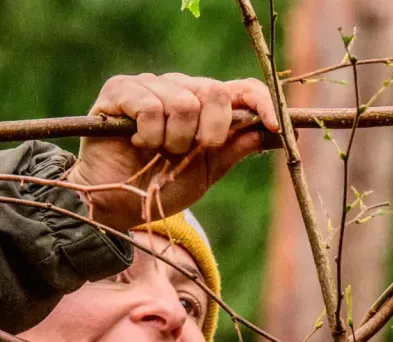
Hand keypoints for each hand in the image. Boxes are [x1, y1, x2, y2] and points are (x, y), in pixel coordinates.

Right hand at [70, 73, 281, 229]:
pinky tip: (136, 144)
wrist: (117, 205)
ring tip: (156, 152)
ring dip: (173, 140)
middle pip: (214, 92)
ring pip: (182, 102)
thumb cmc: (161, 185)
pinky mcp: (119, 91)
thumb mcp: (207, 171)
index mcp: (203, 103)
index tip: (276, 127)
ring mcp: (148, 85)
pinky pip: (149, 106)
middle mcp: (178, 87)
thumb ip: (235, 148)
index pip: (241, 87)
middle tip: (187, 152)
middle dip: (209, 132)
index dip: (263, 102)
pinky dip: (148, 135)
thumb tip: (275, 132)